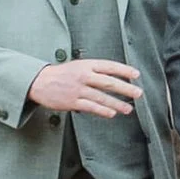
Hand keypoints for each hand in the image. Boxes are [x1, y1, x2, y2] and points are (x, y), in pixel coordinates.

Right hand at [27, 57, 144, 118]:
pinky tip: (112, 113)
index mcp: (87, 64)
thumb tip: (115, 76)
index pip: (109, 66)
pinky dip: (102, 111)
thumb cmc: (62, 74)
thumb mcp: (79, 65)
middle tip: (139, 93)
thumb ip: (95, 70)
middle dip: (126, 88)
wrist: (40, 82)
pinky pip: (90, 107)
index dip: (124, 70)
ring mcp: (78, 89)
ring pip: (102, 97)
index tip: (136, 75)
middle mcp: (84, 76)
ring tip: (128, 108)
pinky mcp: (72, 101)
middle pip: (109, 82)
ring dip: (117, 103)